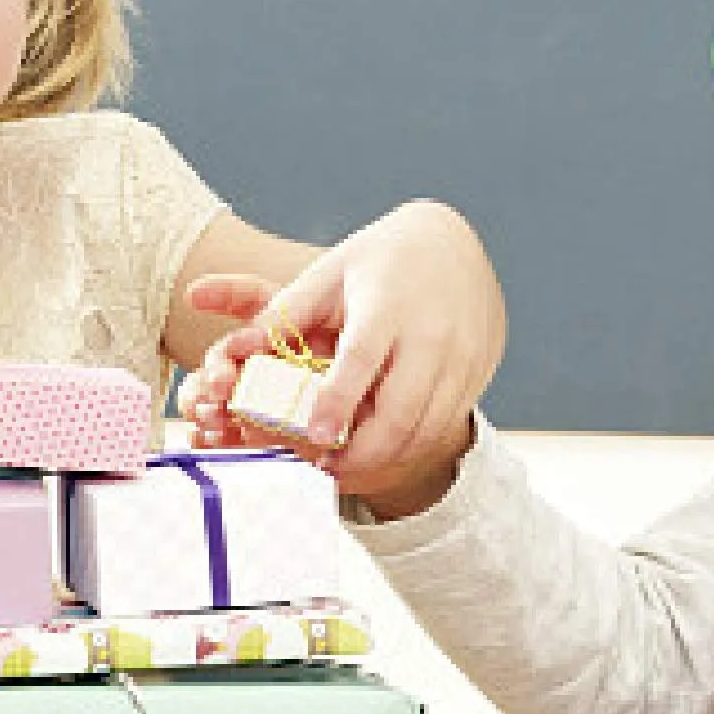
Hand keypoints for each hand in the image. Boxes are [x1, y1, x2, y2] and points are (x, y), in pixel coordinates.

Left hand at [180, 201, 504, 516]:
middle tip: (322, 468)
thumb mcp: (329, 275)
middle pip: (399, 412)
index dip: (337, 401)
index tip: (314, 436)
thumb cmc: (377, 262)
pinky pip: (443, 425)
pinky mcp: (477, 374)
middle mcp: (430, 334)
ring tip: (343, 465)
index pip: (361, 359)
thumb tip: (236, 348)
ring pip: (424, 430)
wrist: (452, 245)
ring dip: (382, 457)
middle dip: (359, 454)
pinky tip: (379, 446)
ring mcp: (461, 357)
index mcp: (386, 304)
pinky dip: (409, 444)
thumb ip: (284, 314)